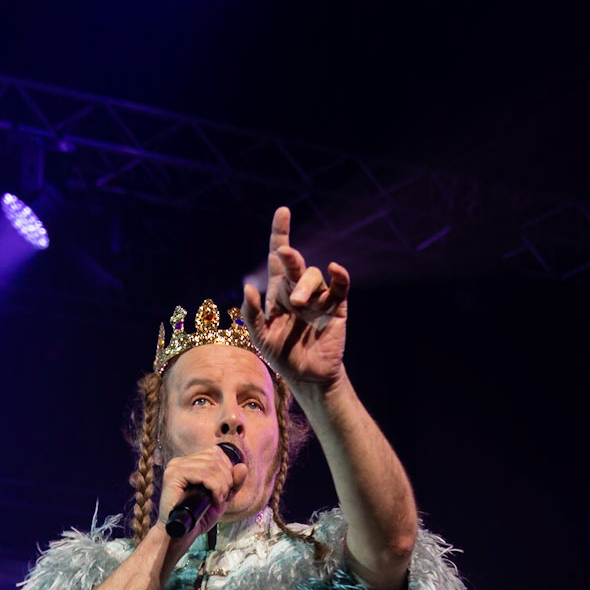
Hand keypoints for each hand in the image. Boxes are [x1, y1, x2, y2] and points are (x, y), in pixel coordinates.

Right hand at [154, 444, 247, 548]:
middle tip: (223, 498)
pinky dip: (215, 487)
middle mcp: (181, 461)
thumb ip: (234, 483)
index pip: (216, 453)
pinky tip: (214, 500)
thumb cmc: (199, 517)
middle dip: (227, 479)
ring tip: (218, 500)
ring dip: (222, 485)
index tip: (226, 491)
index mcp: (189, 462)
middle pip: (215, 458)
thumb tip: (243, 466)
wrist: (183, 534)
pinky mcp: (173, 475)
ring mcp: (175, 466)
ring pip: (211, 465)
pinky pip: (203, 474)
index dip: (228, 470)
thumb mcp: (222, 498)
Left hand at [241, 206, 348, 395]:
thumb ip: (252, 313)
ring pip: (314, 276)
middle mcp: (299, 290)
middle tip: (284, 256)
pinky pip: (340, 285)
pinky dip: (339, 276)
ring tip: (299, 304)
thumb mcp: (260, 337)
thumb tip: (249, 287)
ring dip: (305, 285)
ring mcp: (319, 298)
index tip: (283, 212)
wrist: (308, 377)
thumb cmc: (281, 356)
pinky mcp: (337, 307)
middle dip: (290, 257)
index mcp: (278, 293)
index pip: (278, 258)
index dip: (281, 234)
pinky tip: (335, 270)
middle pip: (296, 264)